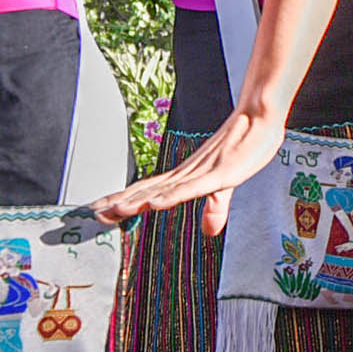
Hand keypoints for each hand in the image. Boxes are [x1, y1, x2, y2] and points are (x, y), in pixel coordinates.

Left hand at [90, 104, 289, 237]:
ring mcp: (199, 173)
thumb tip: (210, 231)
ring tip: (114, 210)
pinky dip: (171, 196)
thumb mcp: (227, 186)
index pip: (147, 191)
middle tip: (93, 212)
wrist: (259, 120)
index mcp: (184, 177)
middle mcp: (185, 174)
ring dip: (137, 201)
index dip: (123, 200)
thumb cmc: (242, 146)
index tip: (100, 209)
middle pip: (146, 191)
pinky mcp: (217, 174)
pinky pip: (191, 188)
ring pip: (162, 190)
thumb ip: (215, 208)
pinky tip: (155, 204)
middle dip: (119, 202)